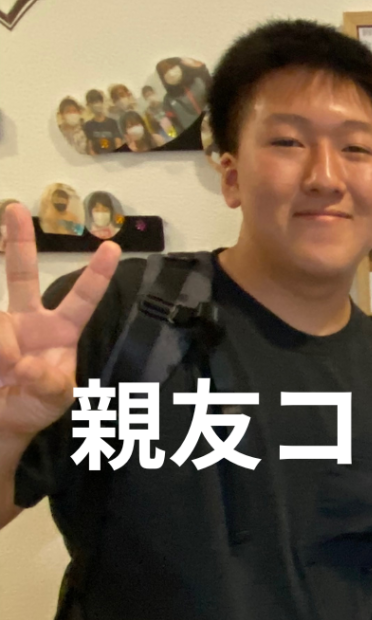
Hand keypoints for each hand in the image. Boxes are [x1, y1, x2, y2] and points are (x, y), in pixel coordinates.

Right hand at [0, 203, 119, 437]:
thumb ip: (49, 384)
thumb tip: (24, 361)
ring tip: (3, 376)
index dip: (97, 275)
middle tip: (14, 209)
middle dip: (18, 240)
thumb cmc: (32, 409)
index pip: (83, 299)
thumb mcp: (54, 400)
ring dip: (2, 351)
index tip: (113, 247)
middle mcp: (27, 321)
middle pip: (22, 274)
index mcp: (59, 333)